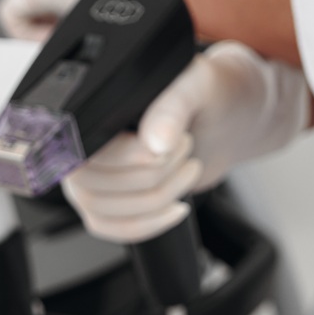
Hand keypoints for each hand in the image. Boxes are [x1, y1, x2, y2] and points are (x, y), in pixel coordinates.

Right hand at [59, 41, 308, 243]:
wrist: (230, 116)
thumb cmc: (211, 92)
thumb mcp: (196, 87)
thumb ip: (172, 108)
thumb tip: (153, 144)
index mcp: (91, 108)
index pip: (84, 150)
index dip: (126, 158)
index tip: (167, 149)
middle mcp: (82, 142)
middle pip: (90, 186)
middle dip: (151, 176)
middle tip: (185, 148)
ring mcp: (92, 174)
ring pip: (101, 211)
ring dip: (156, 198)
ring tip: (188, 169)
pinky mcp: (111, 199)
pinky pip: (111, 227)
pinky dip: (148, 224)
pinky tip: (177, 207)